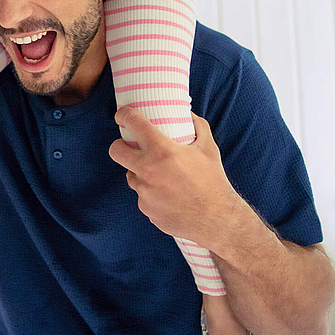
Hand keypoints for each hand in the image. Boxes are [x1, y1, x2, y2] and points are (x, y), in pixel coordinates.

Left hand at [109, 105, 242, 252]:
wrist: (219, 221)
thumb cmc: (214, 182)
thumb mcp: (209, 149)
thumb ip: (198, 126)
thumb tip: (188, 113)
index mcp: (162, 151)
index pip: (132, 123)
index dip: (124, 115)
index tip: (122, 116)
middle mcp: (148, 170)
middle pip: (115, 151)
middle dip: (119, 146)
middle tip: (129, 147)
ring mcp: (145, 192)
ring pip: (131, 176)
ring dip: (139, 173)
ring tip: (159, 176)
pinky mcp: (146, 209)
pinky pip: (142, 196)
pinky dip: (150, 194)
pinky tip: (167, 196)